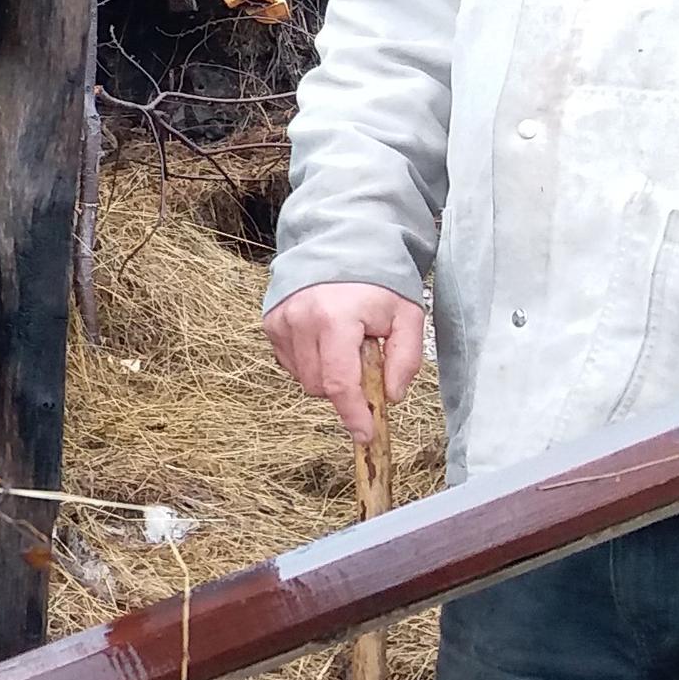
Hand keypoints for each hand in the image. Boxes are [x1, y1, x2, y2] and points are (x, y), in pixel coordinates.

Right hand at [264, 283, 426, 441]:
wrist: (343, 244)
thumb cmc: (379, 281)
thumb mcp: (407, 316)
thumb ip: (405, 358)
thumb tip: (390, 397)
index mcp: (335, 319)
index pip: (339, 382)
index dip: (352, 414)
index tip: (365, 434)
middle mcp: (300, 320)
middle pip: (319, 386)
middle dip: (343, 388)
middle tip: (364, 363)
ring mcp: (281, 321)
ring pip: (303, 378)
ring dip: (326, 374)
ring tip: (344, 344)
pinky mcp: (270, 322)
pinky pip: (290, 363)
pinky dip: (310, 362)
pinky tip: (325, 340)